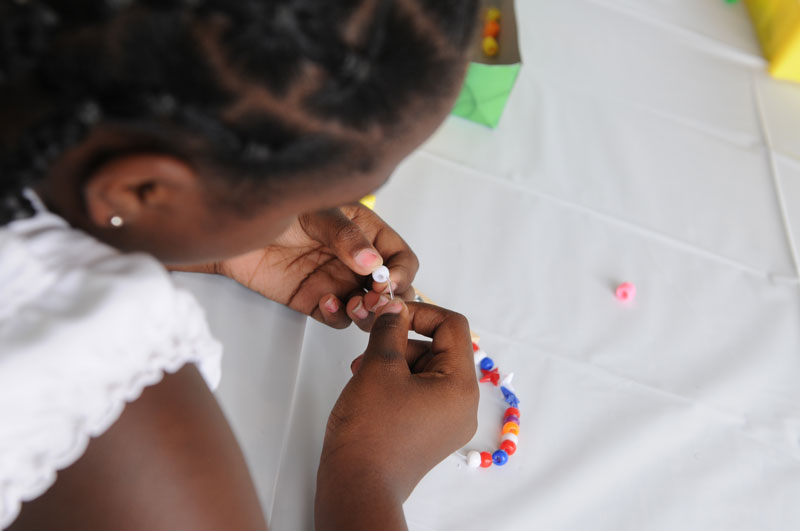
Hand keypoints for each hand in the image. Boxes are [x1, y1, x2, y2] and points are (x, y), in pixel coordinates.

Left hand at [203, 204, 418, 328]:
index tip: (389, 280)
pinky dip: (337, 316)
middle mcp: (355, 258)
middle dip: (388, 299)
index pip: (400, 256)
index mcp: (365, 230)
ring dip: (366, 312)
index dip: (402, 271)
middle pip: (390, 288)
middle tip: (373, 300)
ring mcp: (336, 281)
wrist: (233, 229)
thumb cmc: (274, 208)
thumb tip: (373, 262)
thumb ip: (345, 236)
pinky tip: (326, 302)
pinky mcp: (314, 300)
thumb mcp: (316, 212)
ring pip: (367, 307)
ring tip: (354, 305)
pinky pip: (337, 317)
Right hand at [315, 300, 478, 529]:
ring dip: (397, 360)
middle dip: (404, 340)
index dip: (421, 312)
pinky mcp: (431, 433)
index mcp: (460, 386)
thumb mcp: (379, 367)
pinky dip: (398, 381)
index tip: (390, 313)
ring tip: (363, 370)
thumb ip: (390, 329)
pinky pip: (421, 392)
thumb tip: (395, 308)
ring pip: (428, 370)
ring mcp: (448, 422)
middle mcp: (463, 405)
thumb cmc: (370, 431)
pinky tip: (370, 386)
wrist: (357, 487)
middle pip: (441, 348)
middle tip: (370, 343)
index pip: (453, 326)